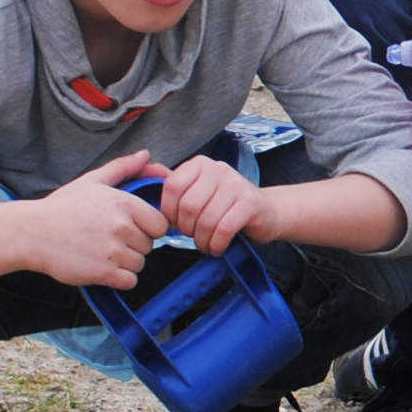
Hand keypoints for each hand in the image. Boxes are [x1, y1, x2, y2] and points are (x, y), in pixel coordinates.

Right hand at [25, 149, 163, 288]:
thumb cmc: (61, 208)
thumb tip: (145, 155)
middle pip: (149, 246)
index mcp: (124, 203)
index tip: (130, 228)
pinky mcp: (103, 273)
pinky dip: (119, 279)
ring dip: (125, 263)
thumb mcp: (92, 181)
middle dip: (133, 245)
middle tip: (107, 240)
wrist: (31, 233)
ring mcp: (113, 251)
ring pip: (139, 264)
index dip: (147, 228)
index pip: (160, 224)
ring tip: (101, 253)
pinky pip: (130, 282)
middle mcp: (121, 227)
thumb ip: (123, 168)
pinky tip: (101, 267)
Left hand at [147, 152, 265, 252]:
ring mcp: (236, 184)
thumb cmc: (226, 206)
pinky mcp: (250, 203)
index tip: (177, 224)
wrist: (267, 212)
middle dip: (187, 229)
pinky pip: (223, 229)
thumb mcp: (200, 192)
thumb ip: (176, 187)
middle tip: (193, 236)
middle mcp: (217, 169)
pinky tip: (218, 247)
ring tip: (206, 244)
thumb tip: (143, 174)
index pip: (172, 187)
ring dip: (202, 240)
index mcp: (199, 164)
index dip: (170, 212)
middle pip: (188, 206)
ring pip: (206, 220)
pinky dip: (217, 244)